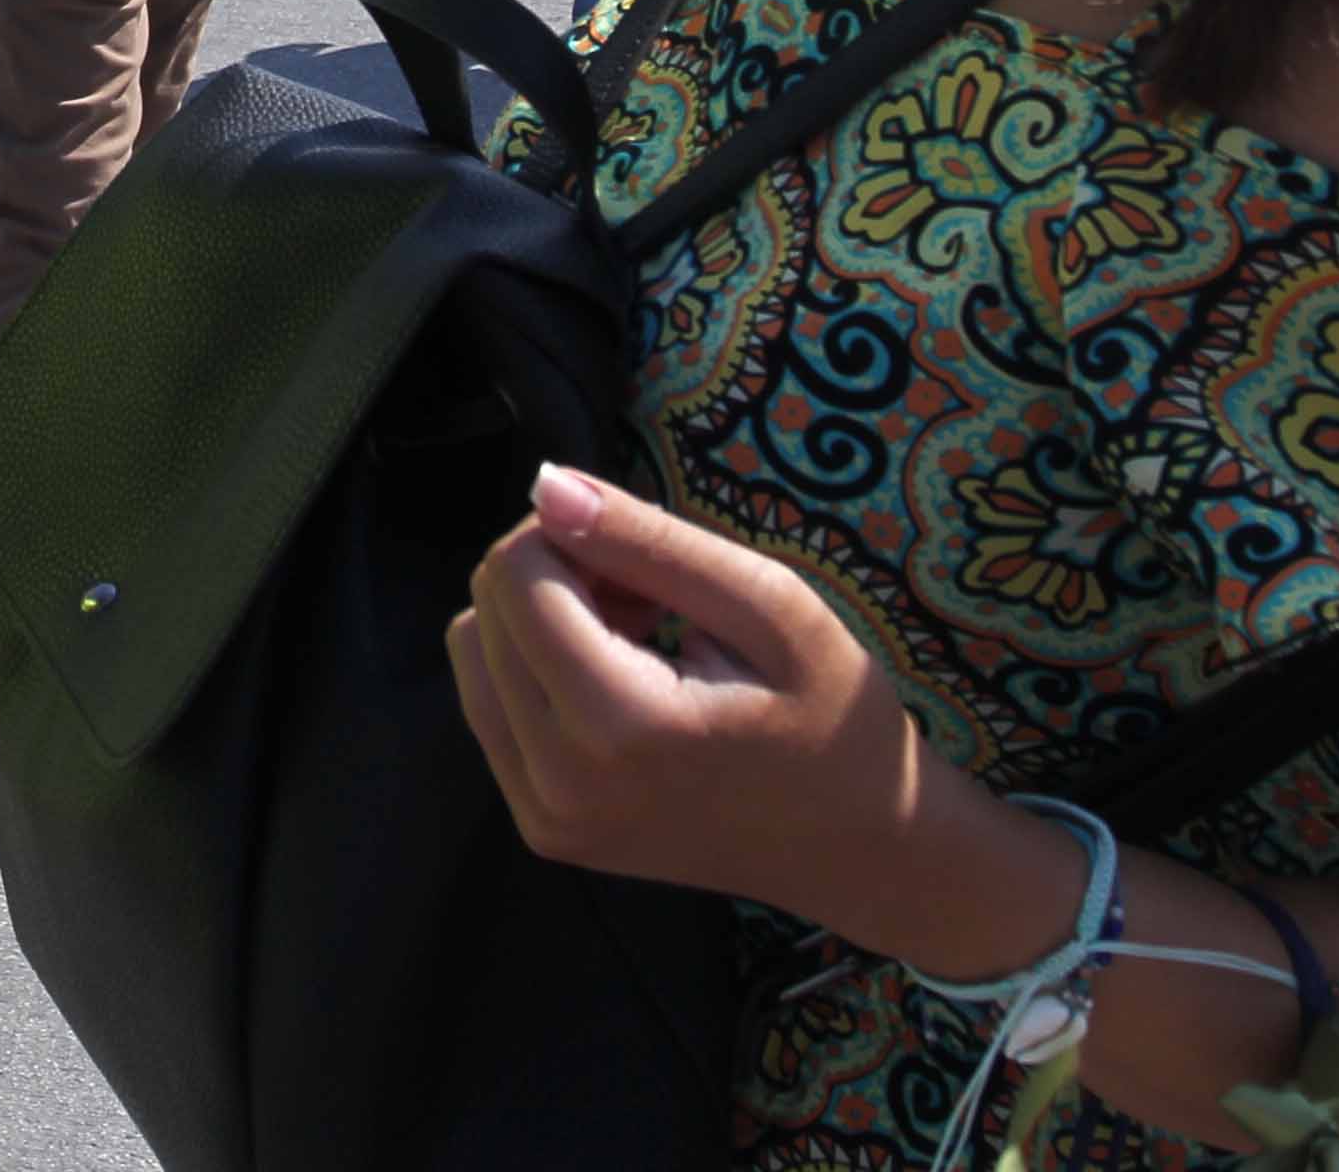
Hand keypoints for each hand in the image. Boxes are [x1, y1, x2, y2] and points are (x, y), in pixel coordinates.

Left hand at [449, 465, 1016, 970]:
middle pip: (486, 610)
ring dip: (540, 622)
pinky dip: (539, 673)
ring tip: (637, 640)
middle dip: (558, 577)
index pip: (516, 575)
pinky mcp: (544, 831)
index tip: (650, 567)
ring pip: (475, 657)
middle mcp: (562, 786)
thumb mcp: (769, 606)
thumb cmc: (837, 720)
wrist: (863, 851)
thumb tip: (547, 486)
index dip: (574, 535)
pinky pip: (491, 710)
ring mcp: (547, 820)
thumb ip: (649, 542)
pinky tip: (619, 681)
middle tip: (652, 602)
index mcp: (622, 726)